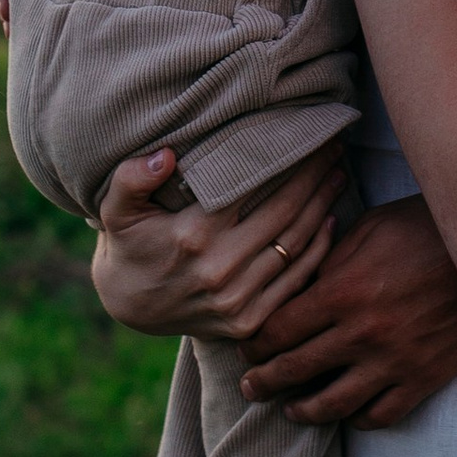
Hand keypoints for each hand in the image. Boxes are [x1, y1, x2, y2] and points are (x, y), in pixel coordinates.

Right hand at [90, 145, 346, 340]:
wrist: (128, 305)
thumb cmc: (128, 243)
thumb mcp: (116, 208)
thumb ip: (132, 178)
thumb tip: (165, 156)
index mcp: (192, 236)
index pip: (254, 187)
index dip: (290, 159)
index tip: (313, 135)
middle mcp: (219, 270)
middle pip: (285, 214)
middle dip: (316, 177)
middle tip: (335, 148)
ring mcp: (236, 301)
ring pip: (295, 246)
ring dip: (323, 208)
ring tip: (340, 176)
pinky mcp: (247, 322)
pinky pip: (294, 282)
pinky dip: (318, 251)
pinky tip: (330, 221)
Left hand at [240, 196, 456, 426]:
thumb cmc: (429, 228)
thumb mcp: (372, 228)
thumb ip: (332, 260)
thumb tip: (301, 285)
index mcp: (342, 291)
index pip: (279, 330)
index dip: (255, 344)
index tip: (246, 350)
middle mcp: (361, 333)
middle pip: (296, 370)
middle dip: (265, 382)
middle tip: (250, 389)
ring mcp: (394, 361)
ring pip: (333, 404)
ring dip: (304, 411)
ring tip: (291, 411)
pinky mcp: (425, 378)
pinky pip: (381, 414)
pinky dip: (358, 420)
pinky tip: (348, 415)